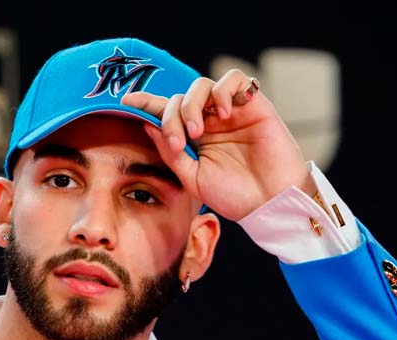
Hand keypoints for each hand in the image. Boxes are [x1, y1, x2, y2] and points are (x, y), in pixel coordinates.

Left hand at [121, 69, 310, 221]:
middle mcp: (210, 121)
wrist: (270, 203)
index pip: (166, 112)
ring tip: (198, 131)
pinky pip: (235, 80)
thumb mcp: (193, 179)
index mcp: (193, 138)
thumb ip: (171, 153)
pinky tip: (223, 115)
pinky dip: (223, 91)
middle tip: (179, 141)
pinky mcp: (254, 105)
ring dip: (193, 105)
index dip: (146, 103)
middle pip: (180, 97)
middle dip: (171, 115)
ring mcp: (231, 112)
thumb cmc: (234, 196)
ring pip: (202, 85)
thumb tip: (147, 125)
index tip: (126, 101)